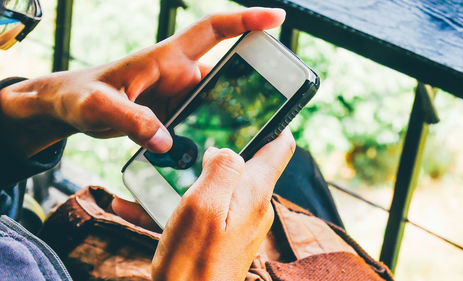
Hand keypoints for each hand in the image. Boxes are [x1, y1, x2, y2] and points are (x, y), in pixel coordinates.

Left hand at [0, 7, 285, 156]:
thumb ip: (132, 122)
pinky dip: (213, 133)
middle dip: (254, 83)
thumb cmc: (81, 96)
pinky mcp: (173, 115)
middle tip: (279, 102)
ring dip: (234, 116)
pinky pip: (202, 120)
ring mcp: (178, 96)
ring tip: (254, 136)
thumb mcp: (99, 108)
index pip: (212, 30)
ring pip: (217, 101)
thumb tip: (168, 142)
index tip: (277, 17)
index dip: (245, 20)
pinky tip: (219, 153)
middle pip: (226, 72)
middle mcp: (178, 74)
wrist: (69, 107)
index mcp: (166, 58)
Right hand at [149, 128, 294, 280]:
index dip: (271, 121)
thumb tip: (225, 148)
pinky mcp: (227, 235)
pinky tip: (153, 205)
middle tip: (190, 144)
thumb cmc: (192, 262)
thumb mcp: (202, 206)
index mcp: (254, 192)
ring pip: (223, 184)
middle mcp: (255, 205)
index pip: (280, 144)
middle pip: (247, 162)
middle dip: (220, 149)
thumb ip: (221, 168)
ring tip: (162, 179)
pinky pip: (210, 207)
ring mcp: (242, 221)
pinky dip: (187, 201)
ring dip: (195, 177)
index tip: (252, 107)